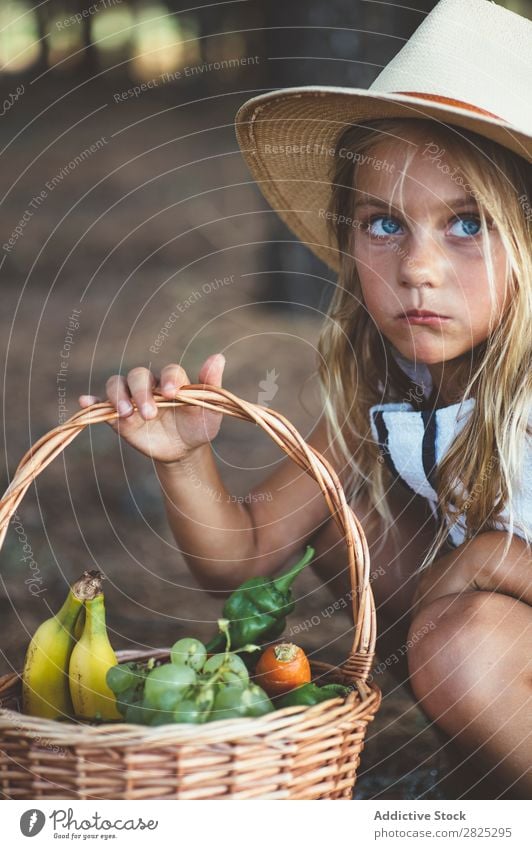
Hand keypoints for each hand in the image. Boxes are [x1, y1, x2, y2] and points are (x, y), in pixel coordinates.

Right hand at [78, 354, 225, 463]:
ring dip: (118, 396)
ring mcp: (132, 399)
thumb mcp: (210, 412)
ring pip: (117, 385)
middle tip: (150, 413)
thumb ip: (211, 385)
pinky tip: (85, 402)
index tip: (173, 393)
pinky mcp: (118, 416)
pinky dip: (93, 402)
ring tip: (125, 414)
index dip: (170, 380)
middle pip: (138, 376)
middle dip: (141, 393)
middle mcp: (150, 385)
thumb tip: (219, 356)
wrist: (183, 451)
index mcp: (173, 381)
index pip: (169, 371)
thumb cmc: (198, 427)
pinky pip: (101, 405)